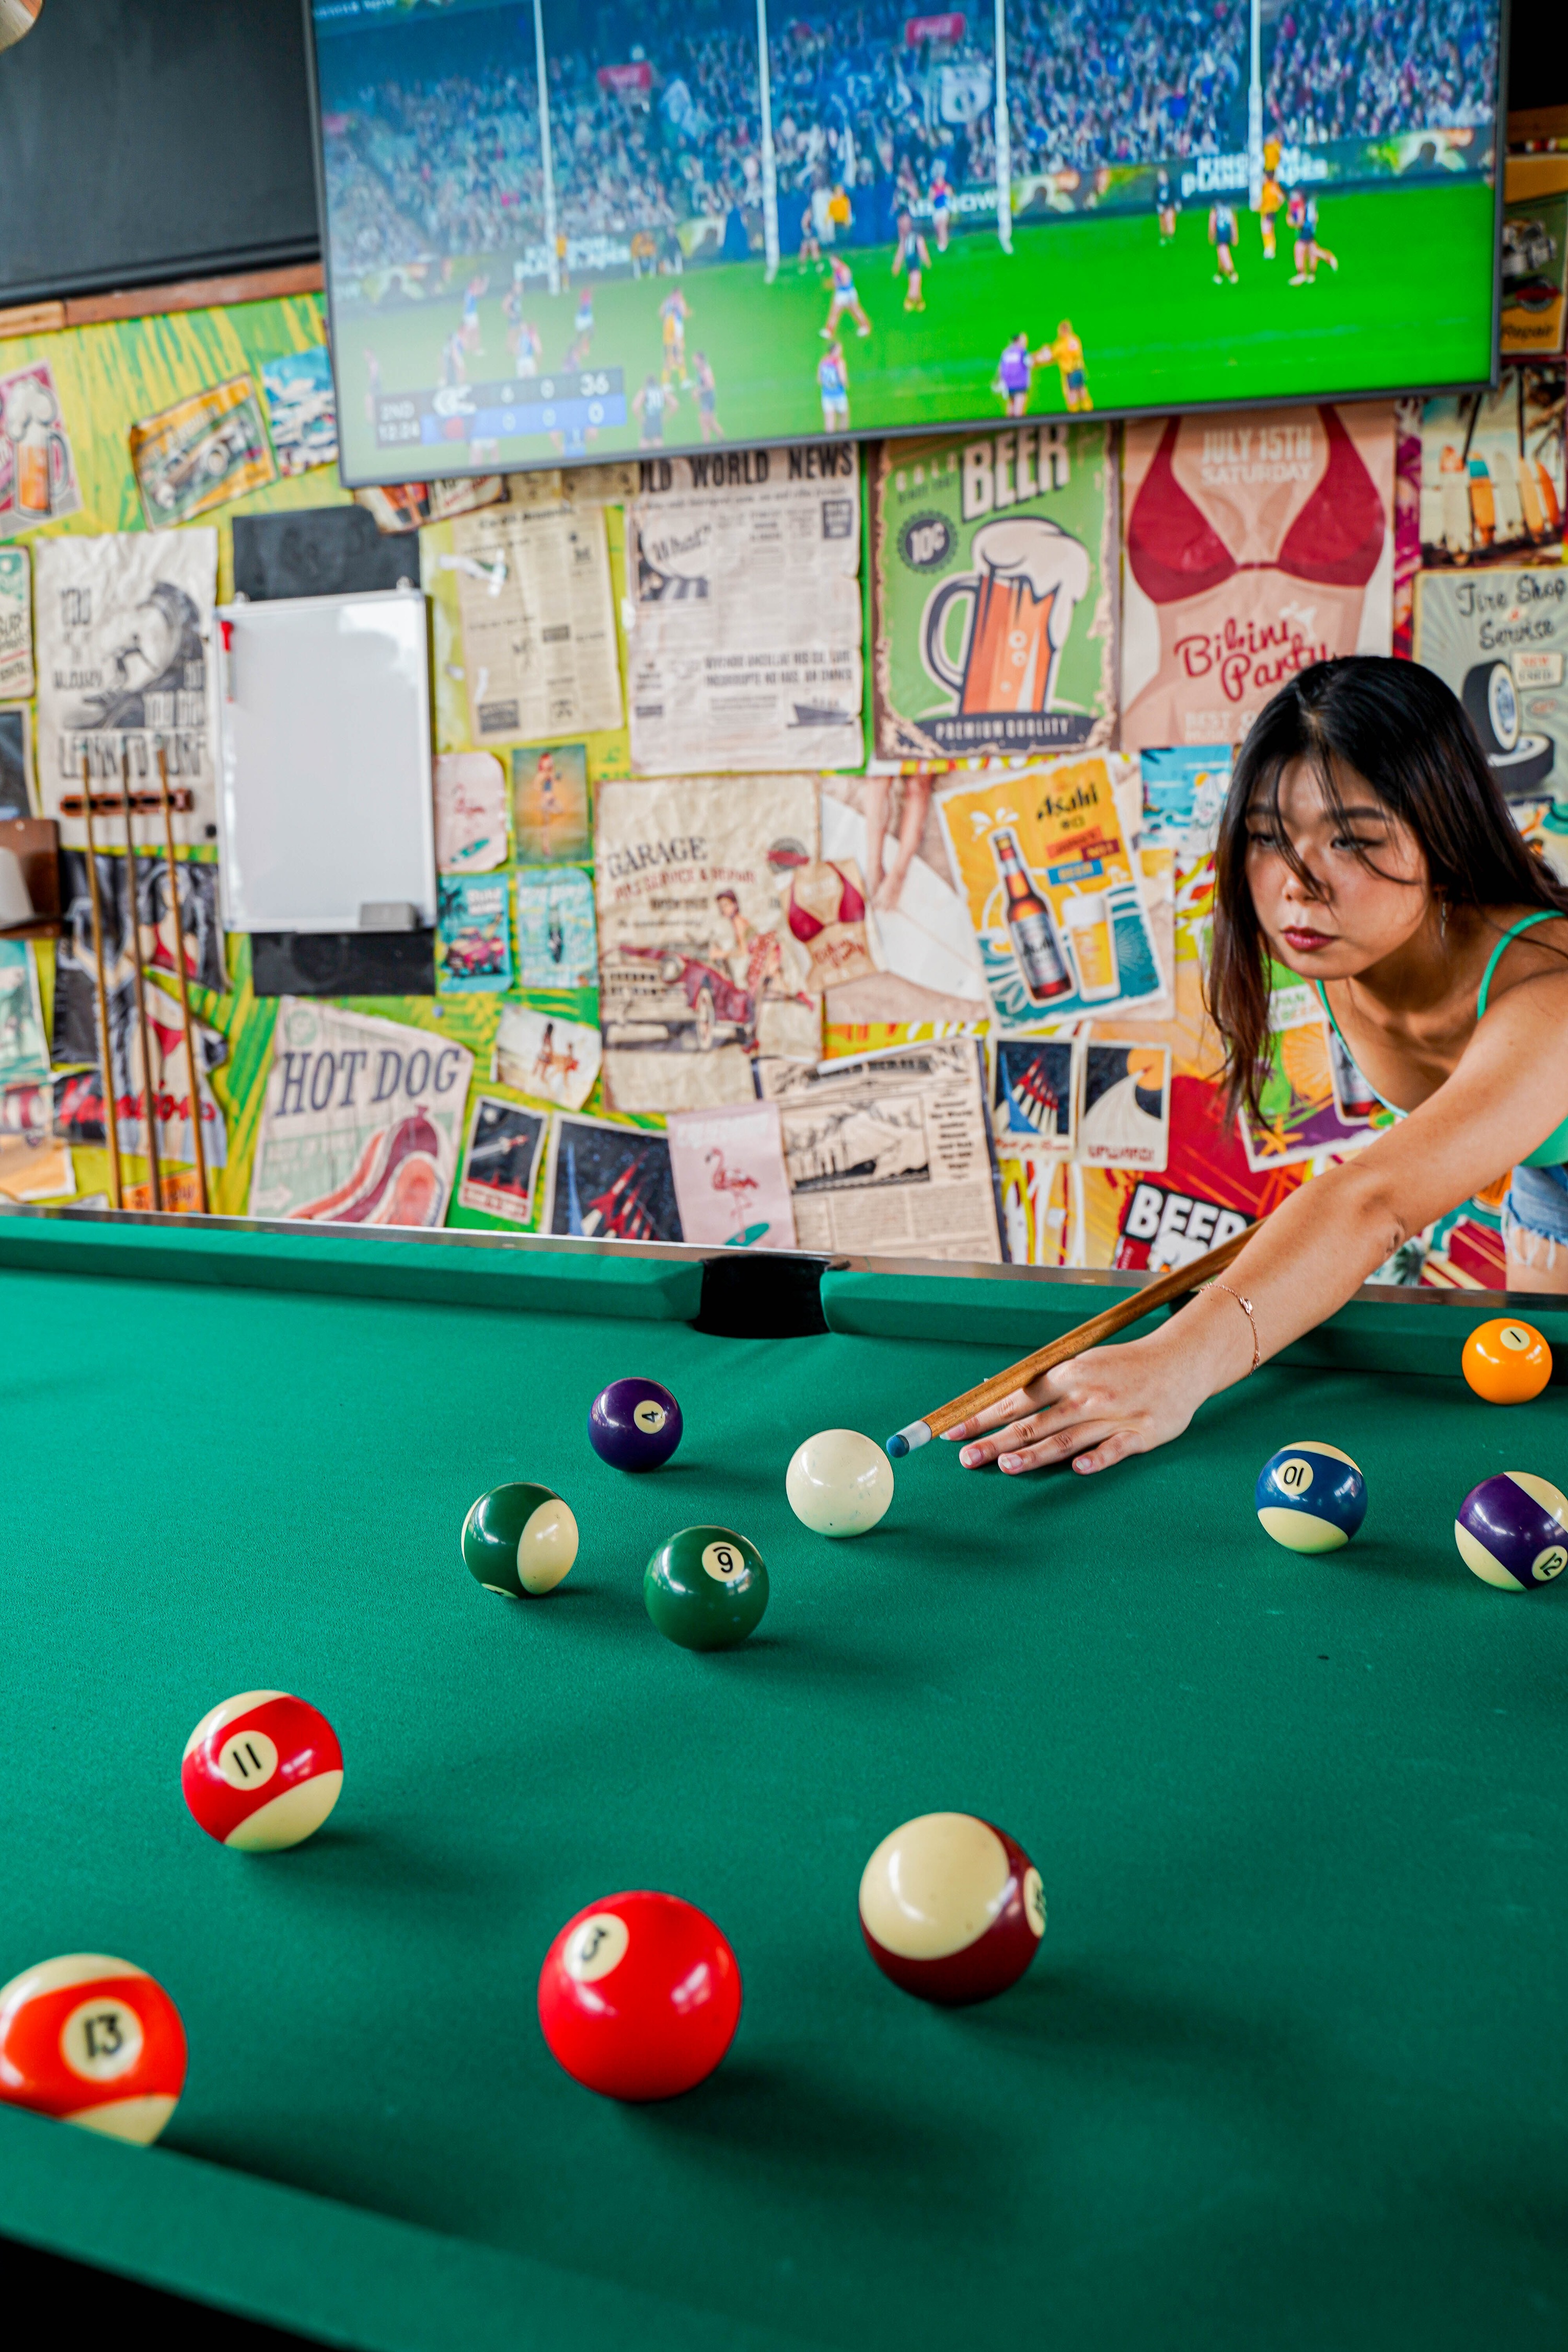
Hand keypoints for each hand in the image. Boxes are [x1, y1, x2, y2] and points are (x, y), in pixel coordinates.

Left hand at [941, 1330, 1208, 1476]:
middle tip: (966, 1459)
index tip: (952, 1432)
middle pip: (1033, 1423)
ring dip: (1035, 1454)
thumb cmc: (1122, 1367)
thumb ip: (1044, 1383)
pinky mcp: (1141, 1434)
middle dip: (996, 1441)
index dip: (981, 1416)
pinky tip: (1077, 1470)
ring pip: (1067, 1439)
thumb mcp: (1081, 1365)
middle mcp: (1085, 1395)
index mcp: (1067, 1375)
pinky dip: (1096, 1459)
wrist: (1180, 1361)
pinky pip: (1115, 1449)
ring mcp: (1113, 1415)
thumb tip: (994, 1390)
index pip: (1014, 1399)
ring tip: (1006, 1466)